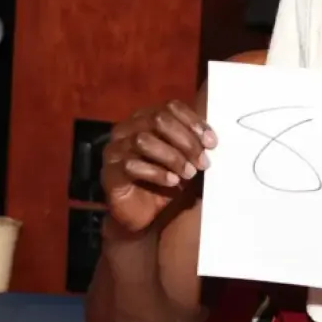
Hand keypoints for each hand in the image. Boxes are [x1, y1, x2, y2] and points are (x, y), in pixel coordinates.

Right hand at [101, 100, 216, 232]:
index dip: (193, 122)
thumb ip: (195, 143)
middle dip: (185, 141)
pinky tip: (172, 182)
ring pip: (143, 140)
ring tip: (189, 173)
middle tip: (202, 162)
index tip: (212, 143)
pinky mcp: (109, 173)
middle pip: (158, 120)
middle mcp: (127, 128)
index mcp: (147, 118)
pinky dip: (157, 173)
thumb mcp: (186, 159)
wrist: (146, 215)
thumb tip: (211, 139)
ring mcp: (115, 149)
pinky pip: (131, 165)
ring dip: (172, 157)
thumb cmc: (168, 180)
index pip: (171, 107)